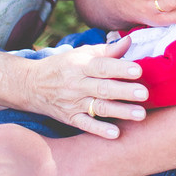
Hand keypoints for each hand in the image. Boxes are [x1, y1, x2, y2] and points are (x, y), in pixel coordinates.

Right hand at [25, 37, 147, 135]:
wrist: (31, 85)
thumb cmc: (64, 66)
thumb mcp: (81, 54)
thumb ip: (107, 50)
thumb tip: (129, 41)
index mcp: (81, 65)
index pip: (102, 66)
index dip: (120, 68)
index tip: (138, 70)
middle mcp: (77, 84)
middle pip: (104, 88)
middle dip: (125, 92)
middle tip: (144, 94)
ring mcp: (73, 103)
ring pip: (99, 107)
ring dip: (120, 112)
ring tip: (140, 114)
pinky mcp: (70, 118)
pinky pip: (85, 125)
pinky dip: (99, 129)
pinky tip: (115, 133)